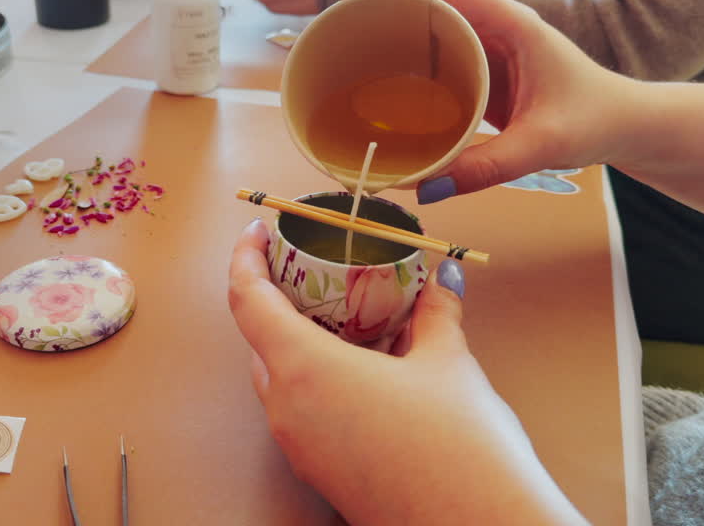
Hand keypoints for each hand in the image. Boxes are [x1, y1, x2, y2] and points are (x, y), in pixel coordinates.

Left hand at [227, 220, 586, 525]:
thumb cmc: (458, 446)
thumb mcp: (448, 360)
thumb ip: (436, 311)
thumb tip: (441, 278)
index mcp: (303, 369)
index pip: (247, 299)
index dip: (245, 257)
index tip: (259, 232)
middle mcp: (288, 410)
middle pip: (260, 341)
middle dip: (279, 301)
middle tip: (314, 272)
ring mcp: (300, 448)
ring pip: (281, 380)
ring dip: (301, 344)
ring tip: (349, 319)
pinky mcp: (320, 472)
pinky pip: (303, 412)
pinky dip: (319, 381)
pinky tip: (368, 371)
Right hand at [334, 0, 639, 203]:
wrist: (625, 123)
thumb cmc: (594, 120)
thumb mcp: (542, 145)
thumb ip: (486, 167)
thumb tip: (421, 189)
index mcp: (514, 23)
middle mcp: (498, 23)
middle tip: (338, 13)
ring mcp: (490, 42)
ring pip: (433, 20)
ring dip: (393, 22)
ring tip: (350, 36)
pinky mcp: (485, 65)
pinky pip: (440, 49)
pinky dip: (408, 54)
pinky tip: (381, 73)